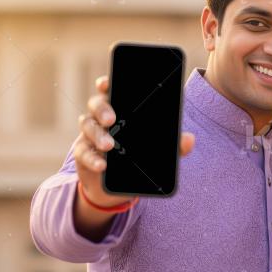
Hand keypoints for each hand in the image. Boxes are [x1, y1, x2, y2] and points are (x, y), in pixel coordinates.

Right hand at [73, 75, 194, 207]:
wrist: (116, 188)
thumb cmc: (139, 159)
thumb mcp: (159, 152)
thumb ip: (174, 145)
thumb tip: (189, 139)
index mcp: (121, 110)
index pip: (111, 91)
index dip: (106, 84)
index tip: (106, 83)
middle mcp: (102, 118)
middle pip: (96, 104)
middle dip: (102, 109)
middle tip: (112, 119)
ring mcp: (90, 135)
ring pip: (88, 125)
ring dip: (98, 135)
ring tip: (109, 146)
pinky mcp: (83, 154)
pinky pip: (82, 153)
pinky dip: (92, 159)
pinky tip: (102, 165)